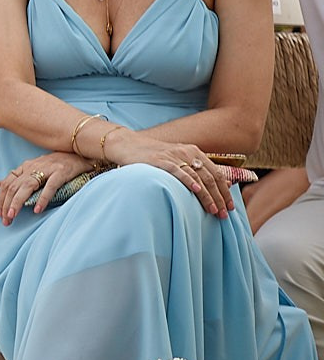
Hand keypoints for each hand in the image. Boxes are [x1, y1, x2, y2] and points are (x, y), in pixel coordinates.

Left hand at [0, 151, 94, 223]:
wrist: (80, 152)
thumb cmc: (57, 164)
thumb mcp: (33, 168)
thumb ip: (16, 177)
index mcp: (25, 167)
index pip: (7, 184)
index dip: (1, 199)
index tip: (0, 214)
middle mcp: (33, 167)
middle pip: (13, 187)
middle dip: (6, 205)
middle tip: (5, 220)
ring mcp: (47, 169)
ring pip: (26, 186)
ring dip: (17, 203)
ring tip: (13, 216)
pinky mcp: (61, 172)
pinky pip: (50, 186)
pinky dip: (42, 198)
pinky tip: (37, 210)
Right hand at [106, 132, 237, 218]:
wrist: (128, 144)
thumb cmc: (152, 157)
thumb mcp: (176, 160)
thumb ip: (194, 170)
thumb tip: (215, 186)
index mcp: (195, 152)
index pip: (216, 174)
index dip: (225, 191)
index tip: (230, 207)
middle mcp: (188, 152)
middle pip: (210, 178)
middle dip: (219, 198)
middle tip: (224, 214)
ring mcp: (174, 156)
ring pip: (197, 177)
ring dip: (207, 195)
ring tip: (213, 210)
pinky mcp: (160, 160)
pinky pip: (178, 171)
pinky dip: (188, 180)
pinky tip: (196, 189)